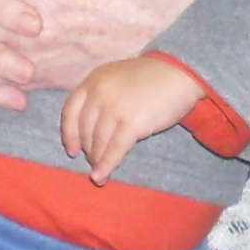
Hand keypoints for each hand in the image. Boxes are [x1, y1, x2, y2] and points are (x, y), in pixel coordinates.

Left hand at [62, 55, 205, 183]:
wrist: (180, 72)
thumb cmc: (152, 76)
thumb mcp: (117, 77)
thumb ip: (101, 95)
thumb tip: (91, 128)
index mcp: (94, 80)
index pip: (70, 111)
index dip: (68, 134)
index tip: (72, 150)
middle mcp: (100, 93)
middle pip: (84, 130)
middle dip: (88, 149)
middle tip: (94, 160)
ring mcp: (114, 108)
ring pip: (97, 142)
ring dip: (97, 160)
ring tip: (99, 172)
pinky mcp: (131, 123)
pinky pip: (114, 150)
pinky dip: (106, 166)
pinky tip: (102, 177)